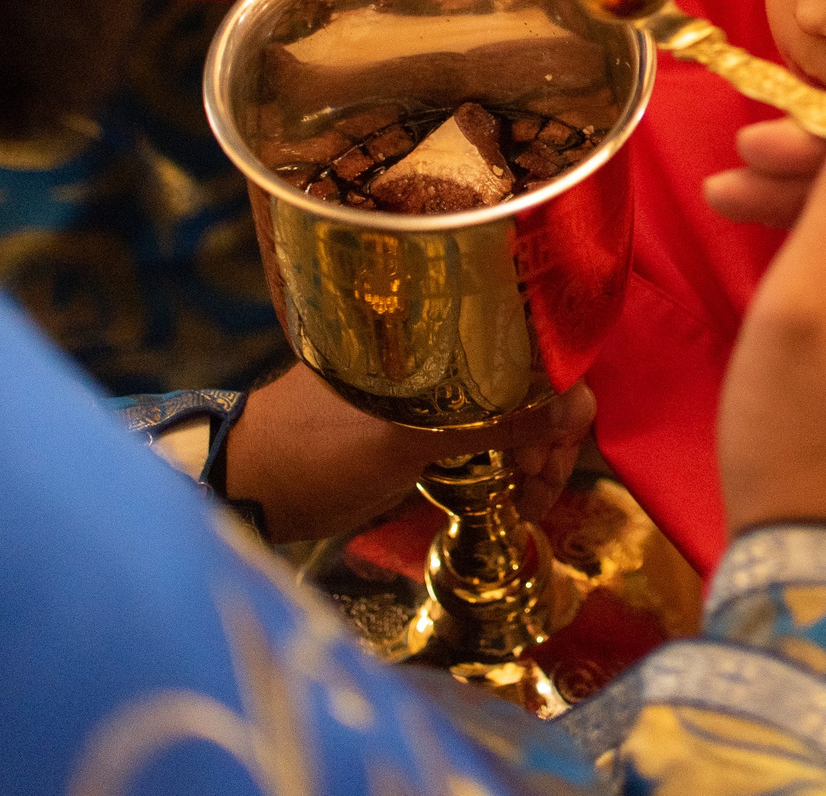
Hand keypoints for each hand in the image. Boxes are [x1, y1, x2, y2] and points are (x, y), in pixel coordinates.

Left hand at [221, 364, 594, 543]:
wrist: (249, 488)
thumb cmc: (314, 452)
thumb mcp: (405, 438)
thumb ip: (490, 420)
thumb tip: (577, 405)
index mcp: (436, 327)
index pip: (529, 338)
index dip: (560, 387)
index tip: (559, 443)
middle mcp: (444, 350)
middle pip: (531, 377)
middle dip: (553, 430)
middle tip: (540, 486)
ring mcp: (438, 390)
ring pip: (517, 411)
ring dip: (538, 452)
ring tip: (529, 498)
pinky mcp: (428, 426)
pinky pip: (493, 435)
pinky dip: (513, 462)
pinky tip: (519, 493)